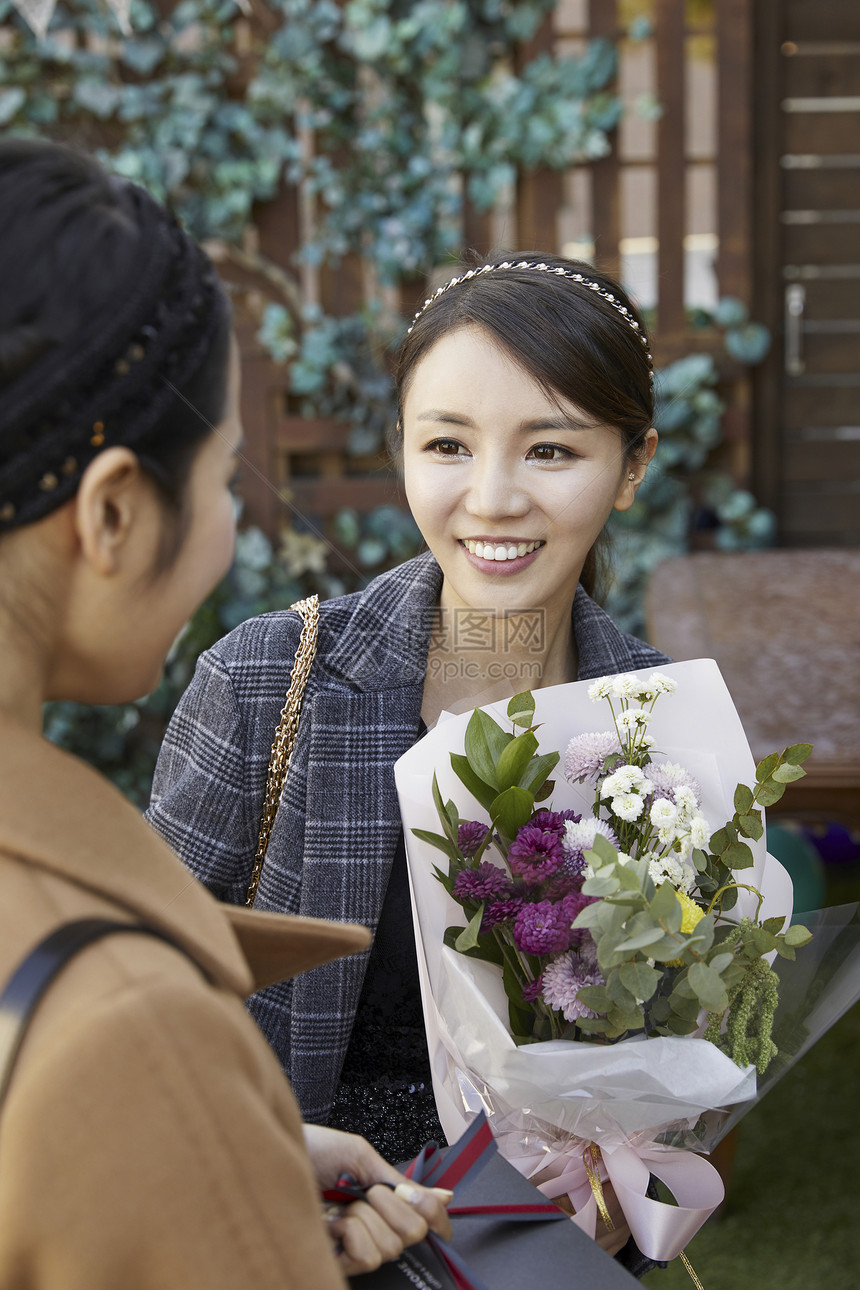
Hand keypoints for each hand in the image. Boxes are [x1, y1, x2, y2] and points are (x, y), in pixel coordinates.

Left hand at [303, 1124, 453, 1276]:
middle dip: (391, 1207)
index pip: (426, 1221)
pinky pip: (366, 1256)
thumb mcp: (361, 1158)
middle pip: (413, 1235)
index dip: (436, 1218)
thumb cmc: (313, 1150)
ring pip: (389, 1247)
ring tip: (341, 1205)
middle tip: (366, 1192)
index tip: (433, 1210)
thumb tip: (444, 1195)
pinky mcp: (337, 1262)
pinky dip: (350, 1233)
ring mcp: (356, 1246)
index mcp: (384, 1201)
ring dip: (365, 1217)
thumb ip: (400, 1181)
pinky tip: (331, 1223)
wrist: (275, 1155)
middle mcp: (374, 1227)